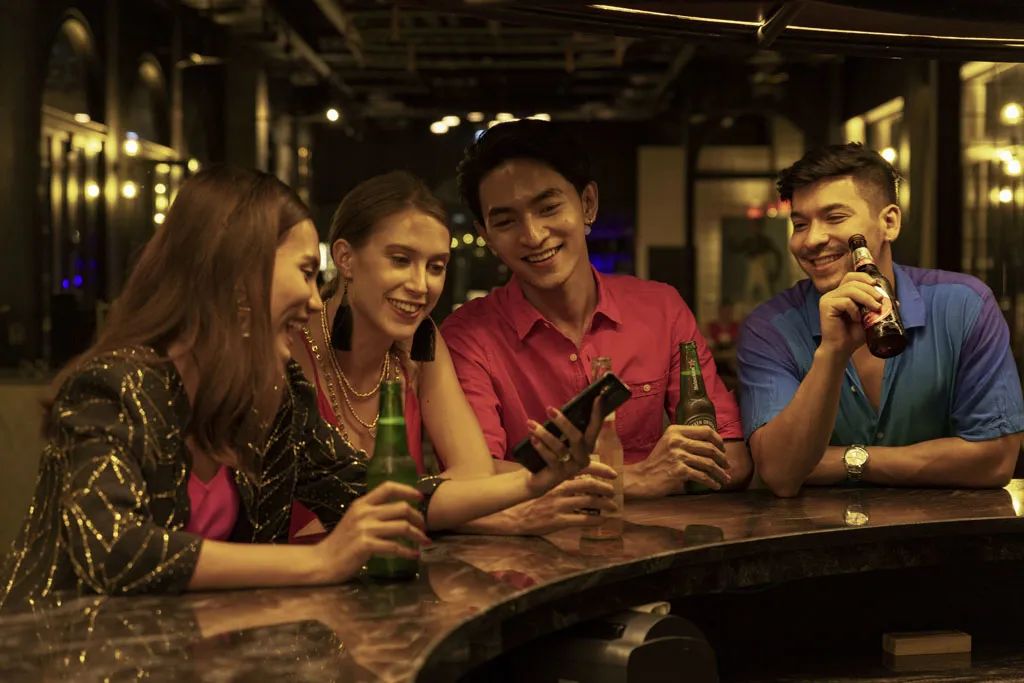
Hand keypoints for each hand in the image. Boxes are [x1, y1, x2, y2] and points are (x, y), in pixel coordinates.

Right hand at [313, 481, 431, 583]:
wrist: (322, 561)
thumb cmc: (341, 542)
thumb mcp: (355, 520)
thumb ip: (373, 514)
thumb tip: (400, 513)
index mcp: (362, 503)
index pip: (388, 487)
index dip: (407, 490)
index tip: (420, 498)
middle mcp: (364, 512)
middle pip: (401, 508)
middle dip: (418, 518)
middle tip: (424, 528)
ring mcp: (364, 528)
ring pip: (402, 526)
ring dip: (418, 535)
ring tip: (424, 541)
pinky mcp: (365, 545)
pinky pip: (394, 547)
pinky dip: (408, 552)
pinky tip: (413, 555)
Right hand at [503, 463, 617, 534]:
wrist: (512, 516)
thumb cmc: (527, 498)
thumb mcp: (541, 481)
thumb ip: (557, 475)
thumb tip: (575, 471)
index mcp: (555, 477)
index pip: (582, 468)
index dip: (600, 469)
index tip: (612, 473)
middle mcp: (559, 489)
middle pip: (589, 485)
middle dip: (605, 488)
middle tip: (613, 492)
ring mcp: (559, 505)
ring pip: (588, 502)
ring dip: (604, 504)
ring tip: (612, 507)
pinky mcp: (558, 521)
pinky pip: (582, 520)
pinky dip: (595, 520)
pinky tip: (602, 520)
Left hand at [522, 392, 607, 495]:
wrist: (538, 478)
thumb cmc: (551, 452)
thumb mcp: (559, 438)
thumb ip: (565, 426)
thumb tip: (560, 407)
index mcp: (587, 445)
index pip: (595, 427)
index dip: (598, 413)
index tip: (598, 397)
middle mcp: (583, 457)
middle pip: (577, 437)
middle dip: (564, 423)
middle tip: (549, 409)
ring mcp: (572, 467)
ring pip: (560, 447)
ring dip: (544, 433)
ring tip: (531, 424)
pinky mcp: (559, 475)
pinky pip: (551, 459)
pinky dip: (541, 447)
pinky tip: (532, 439)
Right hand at [628, 425, 729, 496]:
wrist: (642, 477)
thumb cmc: (658, 462)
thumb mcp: (668, 443)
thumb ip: (685, 440)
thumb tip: (711, 444)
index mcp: (676, 431)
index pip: (705, 430)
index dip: (718, 440)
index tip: (723, 449)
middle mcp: (677, 441)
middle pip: (710, 447)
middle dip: (723, 458)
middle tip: (727, 466)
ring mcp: (678, 456)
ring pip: (708, 463)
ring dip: (720, 472)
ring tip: (725, 478)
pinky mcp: (679, 471)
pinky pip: (702, 476)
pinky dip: (712, 482)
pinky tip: (715, 485)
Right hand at [818, 272, 882, 355]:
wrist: (842, 349)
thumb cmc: (853, 335)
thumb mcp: (870, 318)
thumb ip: (879, 309)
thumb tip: (896, 302)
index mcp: (841, 294)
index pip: (851, 277)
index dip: (864, 277)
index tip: (876, 285)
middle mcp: (833, 294)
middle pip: (852, 282)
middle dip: (870, 290)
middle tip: (880, 301)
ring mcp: (828, 299)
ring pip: (850, 290)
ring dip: (866, 298)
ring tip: (875, 309)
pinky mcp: (825, 306)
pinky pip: (845, 301)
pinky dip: (854, 309)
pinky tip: (856, 319)